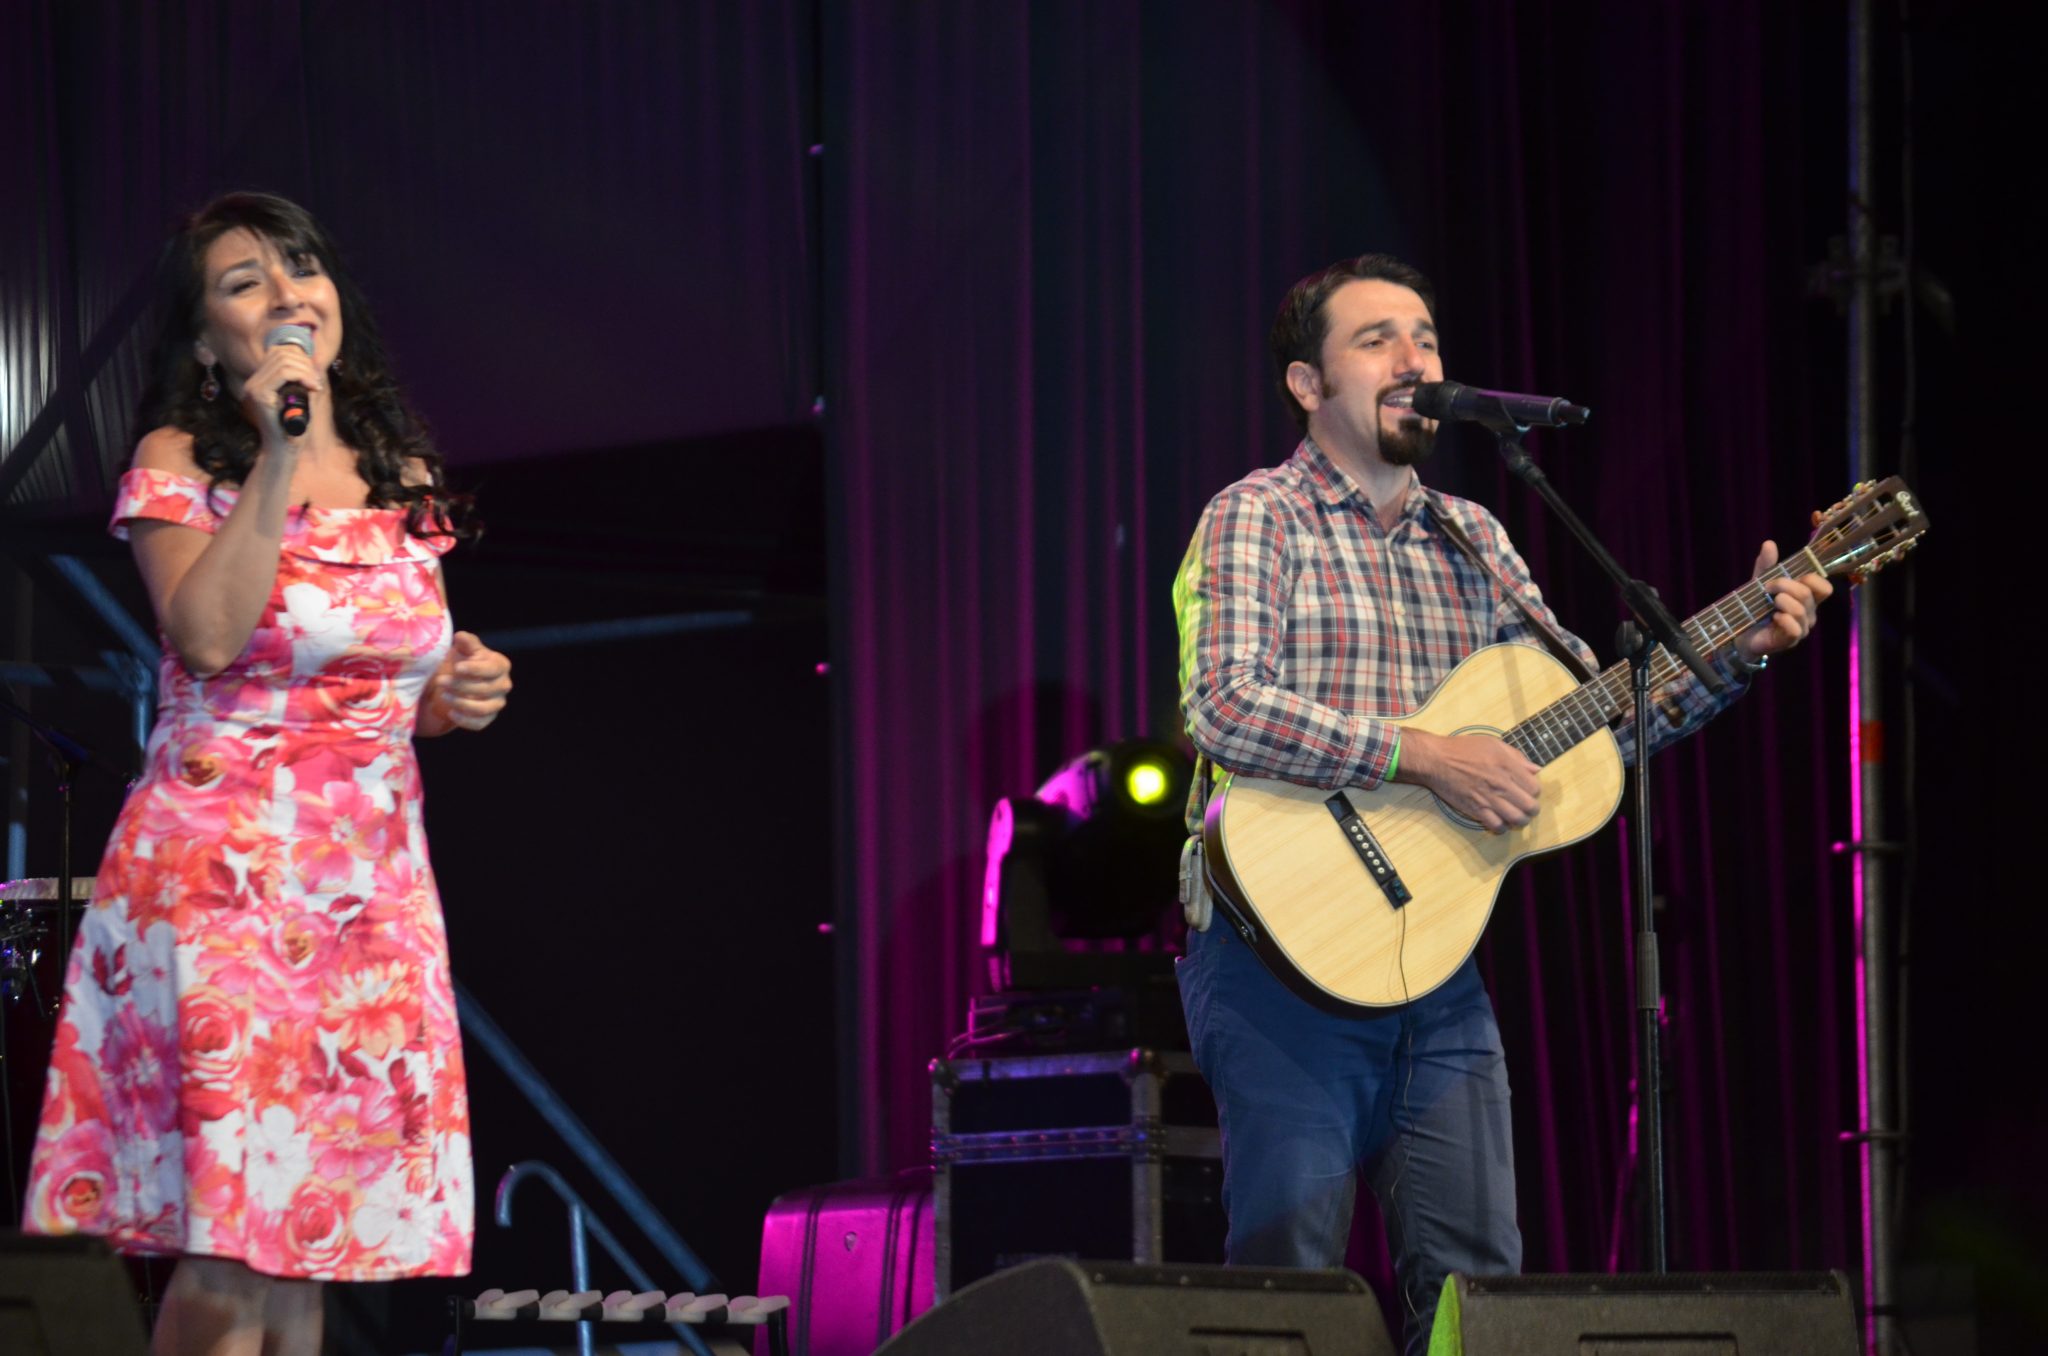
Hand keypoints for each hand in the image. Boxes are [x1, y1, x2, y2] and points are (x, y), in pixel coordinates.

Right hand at [237, 342, 324, 446]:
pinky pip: (283, 373)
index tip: (314, 374)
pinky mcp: (259, 395)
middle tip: (317, 381)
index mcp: (260, 381)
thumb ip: (303, 380)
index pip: (277, 352)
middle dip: (304, 362)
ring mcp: (253, 387)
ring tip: (315, 385)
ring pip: (283, 360)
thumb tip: (315, 360)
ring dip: (305, 369)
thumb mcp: (301, 398)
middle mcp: (253, 382)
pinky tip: (312, 387)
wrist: (283, 450)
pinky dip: (302, 376)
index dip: (300, 356)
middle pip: (280, 353)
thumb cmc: (294, 428)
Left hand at [426, 631, 511, 730]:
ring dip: (462, 703)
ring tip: (443, 696)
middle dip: (462, 686)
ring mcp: (497, 703)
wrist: (457, 681)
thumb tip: (460, 636)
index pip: (492, 669)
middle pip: (487, 689)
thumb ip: (465, 642)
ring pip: (484, 708)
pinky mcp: (488, 718)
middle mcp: (503, 685)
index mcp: (500, 665)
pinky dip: (465, 720)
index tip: (457, 668)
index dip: (475, 669)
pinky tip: (451, 713)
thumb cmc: (462, 661)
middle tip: (441, 681)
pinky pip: (480, 723)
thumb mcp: (463, 649)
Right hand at [1396, 727, 1540, 833]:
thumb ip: (1517, 756)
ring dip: (1520, 820)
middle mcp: (1502, 784)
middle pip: (1530, 807)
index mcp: (1508, 766)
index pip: (1535, 788)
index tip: (1527, 790)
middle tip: (1525, 807)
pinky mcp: (1476, 809)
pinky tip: (1499, 821)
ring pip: (1517, 819)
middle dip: (1531, 809)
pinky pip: (1496, 826)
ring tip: (1515, 817)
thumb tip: (1535, 769)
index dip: (1533, 791)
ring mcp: (1489, 798)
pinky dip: (1501, 827)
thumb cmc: (1463, 749)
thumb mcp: (1493, 744)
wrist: (1437, 760)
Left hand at [1737, 540, 1832, 659]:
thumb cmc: (1756, 608)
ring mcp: (1801, 628)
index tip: (1786, 576)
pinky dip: (1784, 620)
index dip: (1810, 578)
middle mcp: (1808, 613)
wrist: (1741, 634)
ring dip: (1782, 601)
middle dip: (1785, 585)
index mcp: (1807, 598)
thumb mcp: (1759, 583)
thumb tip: (1769, 543)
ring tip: (1770, 603)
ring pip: (1801, 610)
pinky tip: (1773, 617)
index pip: (1824, 586)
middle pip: (1808, 593)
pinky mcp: (1789, 641)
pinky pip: (1795, 629)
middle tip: (1767, 587)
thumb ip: (1766, 565)